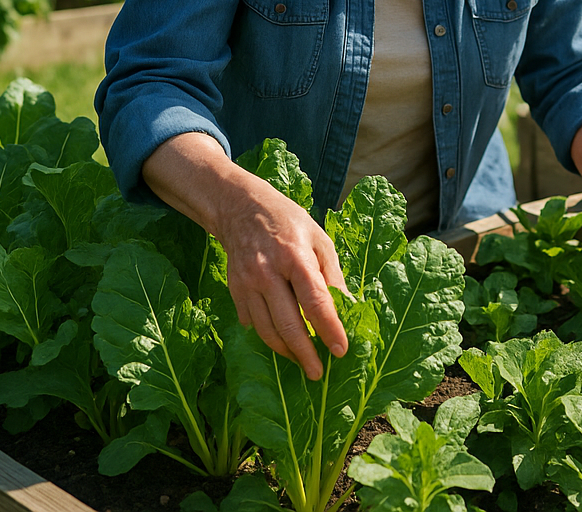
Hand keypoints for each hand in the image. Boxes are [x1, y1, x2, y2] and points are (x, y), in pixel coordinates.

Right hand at [214, 176, 351, 378]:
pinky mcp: (234, 290)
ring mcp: (247, 283)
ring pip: (267, 330)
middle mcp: (267, 272)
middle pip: (288, 323)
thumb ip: (332, 274)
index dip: (329, 329)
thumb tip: (346, 308)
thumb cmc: (289, 222)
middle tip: (319, 373)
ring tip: (302, 361)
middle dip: (305, 353)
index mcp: (295, 256)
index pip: (315, 301)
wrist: (241, 209)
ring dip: (286, 351)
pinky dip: (268, 337)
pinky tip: (282, 343)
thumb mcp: (319, 239)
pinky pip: (252, 323)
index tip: (340, 350)